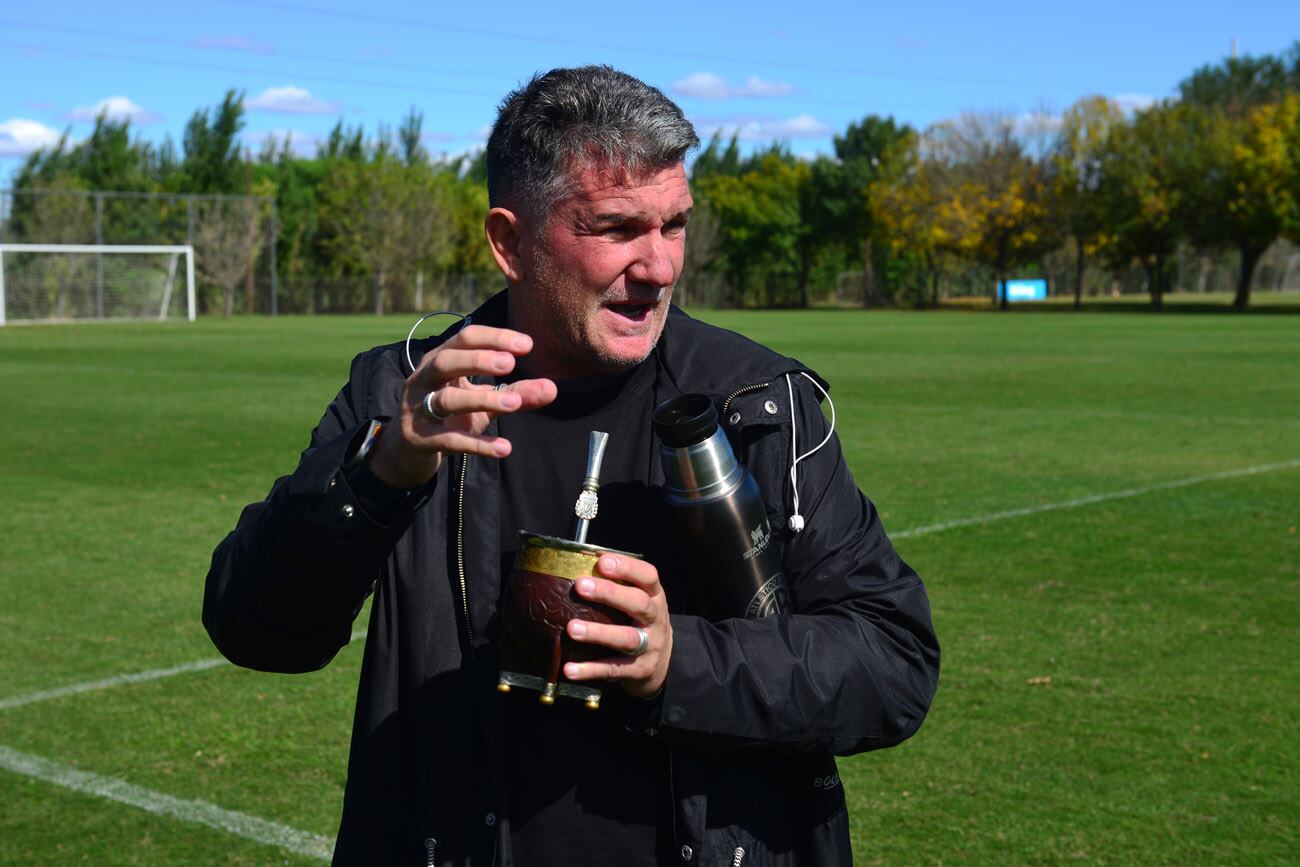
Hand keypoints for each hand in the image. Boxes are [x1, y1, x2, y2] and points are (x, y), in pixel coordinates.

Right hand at [368, 325, 556, 487]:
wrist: (407, 450)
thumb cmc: (450, 417)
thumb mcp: (484, 403)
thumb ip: (516, 394)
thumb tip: (552, 388)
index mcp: (440, 360)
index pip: (465, 338)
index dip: (494, 338)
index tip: (527, 345)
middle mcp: (424, 380)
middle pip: (446, 361)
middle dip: (477, 361)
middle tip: (510, 365)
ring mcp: (417, 410)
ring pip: (446, 401)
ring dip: (481, 400)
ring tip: (514, 404)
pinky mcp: (419, 440)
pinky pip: (449, 441)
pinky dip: (477, 445)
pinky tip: (504, 448)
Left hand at [564, 554, 671, 698]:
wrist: (661, 663)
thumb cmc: (639, 622)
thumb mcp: (638, 600)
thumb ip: (617, 584)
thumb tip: (581, 560)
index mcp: (655, 596)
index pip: (648, 576)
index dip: (627, 567)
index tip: (602, 561)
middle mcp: (655, 619)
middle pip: (639, 604)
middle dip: (610, 593)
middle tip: (581, 586)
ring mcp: (650, 646)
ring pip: (627, 638)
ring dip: (598, 633)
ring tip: (572, 629)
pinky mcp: (640, 670)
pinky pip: (614, 669)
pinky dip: (591, 669)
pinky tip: (570, 669)